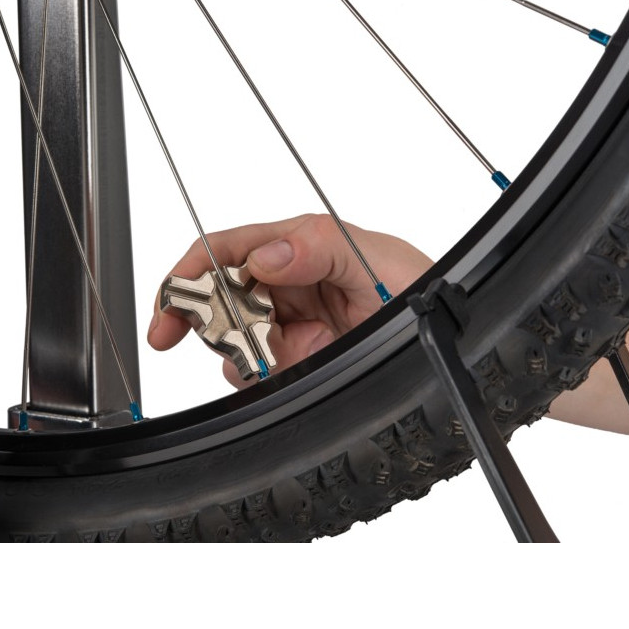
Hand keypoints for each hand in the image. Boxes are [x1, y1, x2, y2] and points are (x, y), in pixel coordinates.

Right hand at [147, 213, 433, 387]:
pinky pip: (262, 377)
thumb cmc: (429, 290)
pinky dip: (271, 381)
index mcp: (302, 248)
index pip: (226, 251)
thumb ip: (318, 247)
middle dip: (220, 325)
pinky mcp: (302, 363)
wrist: (461, 347)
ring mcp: (295, 327)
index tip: (167, 313)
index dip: (188, 277)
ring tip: (305, 354)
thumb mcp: (379, 262)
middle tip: (244, 347)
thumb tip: (262, 253)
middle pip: (222, 301)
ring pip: (237, 346)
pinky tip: (307, 368)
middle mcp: (291, 284)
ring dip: (255, 359)